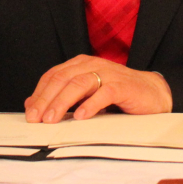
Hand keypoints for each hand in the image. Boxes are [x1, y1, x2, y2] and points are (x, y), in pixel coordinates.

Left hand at [24, 55, 171, 122]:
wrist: (152, 93)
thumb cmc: (117, 94)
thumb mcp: (86, 94)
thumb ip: (63, 96)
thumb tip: (32, 104)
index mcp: (82, 64)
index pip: (54, 75)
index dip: (39, 94)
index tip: (30, 113)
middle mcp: (93, 65)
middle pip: (63, 78)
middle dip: (46, 99)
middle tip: (36, 118)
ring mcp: (109, 74)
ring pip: (80, 83)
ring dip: (63, 102)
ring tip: (52, 119)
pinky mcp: (123, 86)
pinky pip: (104, 93)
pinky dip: (91, 104)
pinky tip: (81, 116)